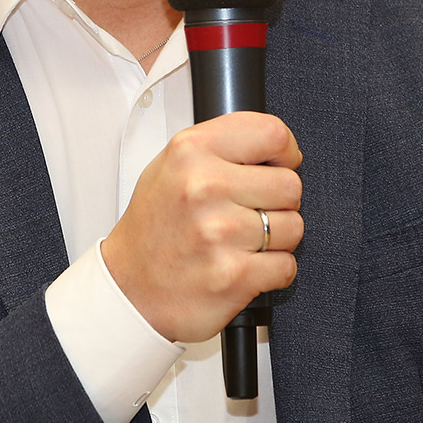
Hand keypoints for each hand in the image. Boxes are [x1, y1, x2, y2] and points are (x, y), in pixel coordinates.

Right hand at [100, 111, 303, 342]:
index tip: (279, 165)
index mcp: (190, 151)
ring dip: (276, 239)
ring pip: (293, 226)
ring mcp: (219, 232)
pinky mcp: (233, 275)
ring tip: (241, 241)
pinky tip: (244, 265)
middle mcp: (204, 187)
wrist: (129, 288)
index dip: (285, 152)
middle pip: (290, 184)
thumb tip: (277, 146)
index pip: (272, 134)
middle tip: (249, 212)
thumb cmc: (154, 227)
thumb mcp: (171, 165)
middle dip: (279, 202)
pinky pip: (286, 266)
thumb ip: (221, 146)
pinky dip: (272, 271)